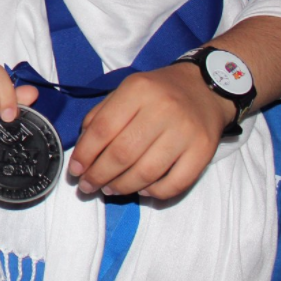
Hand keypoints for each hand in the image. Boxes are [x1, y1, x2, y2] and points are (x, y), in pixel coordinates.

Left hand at [68, 61, 233, 199]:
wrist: (205, 88)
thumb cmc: (158, 93)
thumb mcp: (126, 90)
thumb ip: (101, 115)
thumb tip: (83, 151)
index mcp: (138, 90)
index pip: (103, 129)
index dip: (85, 154)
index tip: (75, 171)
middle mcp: (163, 109)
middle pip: (123, 153)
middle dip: (99, 175)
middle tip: (88, 186)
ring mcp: (186, 131)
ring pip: (147, 172)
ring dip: (122, 187)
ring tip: (109, 189)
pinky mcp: (204, 150)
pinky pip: (176, 182)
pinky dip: (155, 192)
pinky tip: (141, 190)